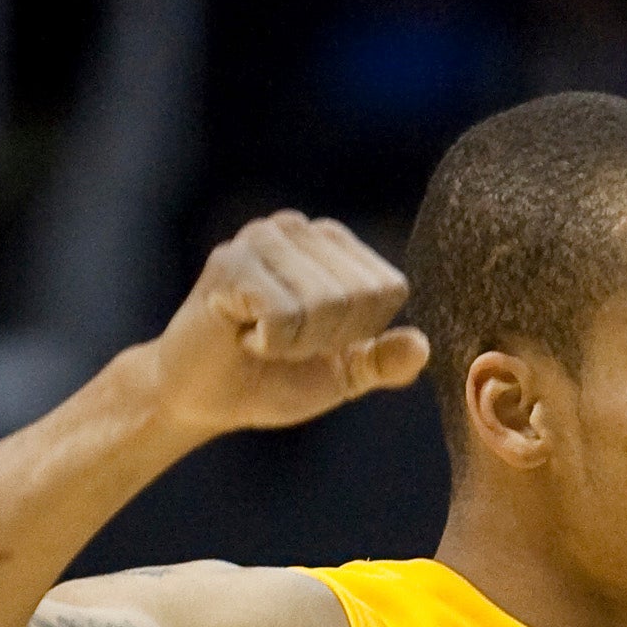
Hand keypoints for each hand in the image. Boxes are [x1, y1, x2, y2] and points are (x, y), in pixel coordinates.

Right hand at [148, 210, 430, 440]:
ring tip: (262, 337)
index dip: (359, 334)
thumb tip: (421, 348)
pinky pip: (283, 313)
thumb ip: (383, 362)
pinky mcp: (230, 261)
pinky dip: (269, 342)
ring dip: (295, 343)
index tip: (317, 342)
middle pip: (358, 296)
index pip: (388, 288)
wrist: (205, 398)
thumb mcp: (343, 376)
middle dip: (325, 340)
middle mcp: (302, 228)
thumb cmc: (272, 379)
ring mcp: (263, 238)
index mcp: (336, 246)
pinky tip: (242, 333)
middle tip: (284, 343)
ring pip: (324, 302)